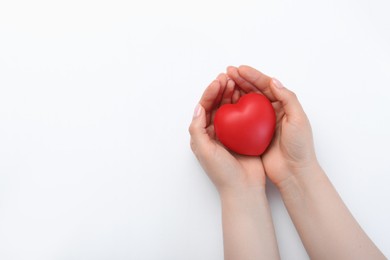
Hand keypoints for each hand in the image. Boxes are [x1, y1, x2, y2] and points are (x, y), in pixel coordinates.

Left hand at [189, 73, 265, 194]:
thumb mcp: (204, 151)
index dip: (210, 93)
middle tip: (228, 77)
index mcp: (203, 135)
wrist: (243, 189)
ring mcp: (231, 133)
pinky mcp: (244, 136)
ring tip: (237, 82)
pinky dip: (246, 105)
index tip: (218, 81)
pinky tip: (250, 96)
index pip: (204, 108)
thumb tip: (198, 107)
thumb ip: (197, 129)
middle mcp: (215, 132)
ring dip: (233, 94)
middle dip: (221, 90)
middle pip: (217, 105)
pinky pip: (244, 116)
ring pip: (230, 108)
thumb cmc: (222, 173)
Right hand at [227, 65, 317, 186]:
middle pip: (255, 91)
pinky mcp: (253, 134)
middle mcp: (272, 111)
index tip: (239, 69)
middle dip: (241, 80)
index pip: (267, 85)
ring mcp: (261, 123)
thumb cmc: (300, 147)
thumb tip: (273, 80)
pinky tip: (224, 105)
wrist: (294, 172)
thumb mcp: (298, 120)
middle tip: (227, 72)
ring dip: (235, 92)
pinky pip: (241, 119)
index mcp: (284, 105)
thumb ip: (288, 98)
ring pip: (246, 102)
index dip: (253, 76)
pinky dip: (233, 110)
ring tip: (223, 84)